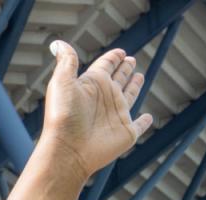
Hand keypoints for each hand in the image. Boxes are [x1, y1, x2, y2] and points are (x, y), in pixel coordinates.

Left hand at [39, 42, 151, 179]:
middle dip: (124, 69)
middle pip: (118, 79)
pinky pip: (139, 126)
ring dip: (134, 86)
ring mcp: (116, 115)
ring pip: (128, 97)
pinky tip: (148, 117)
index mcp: (92, 85)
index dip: (112, 58)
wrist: (67, 150)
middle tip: (130, 60)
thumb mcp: (62, 83)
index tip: (120, 52)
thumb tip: (58, 43)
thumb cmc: (62, 116)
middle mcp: (104, 99)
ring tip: (138, 76)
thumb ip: (67, 62)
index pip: (105, 66)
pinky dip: (145, 122)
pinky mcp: (126, 133)